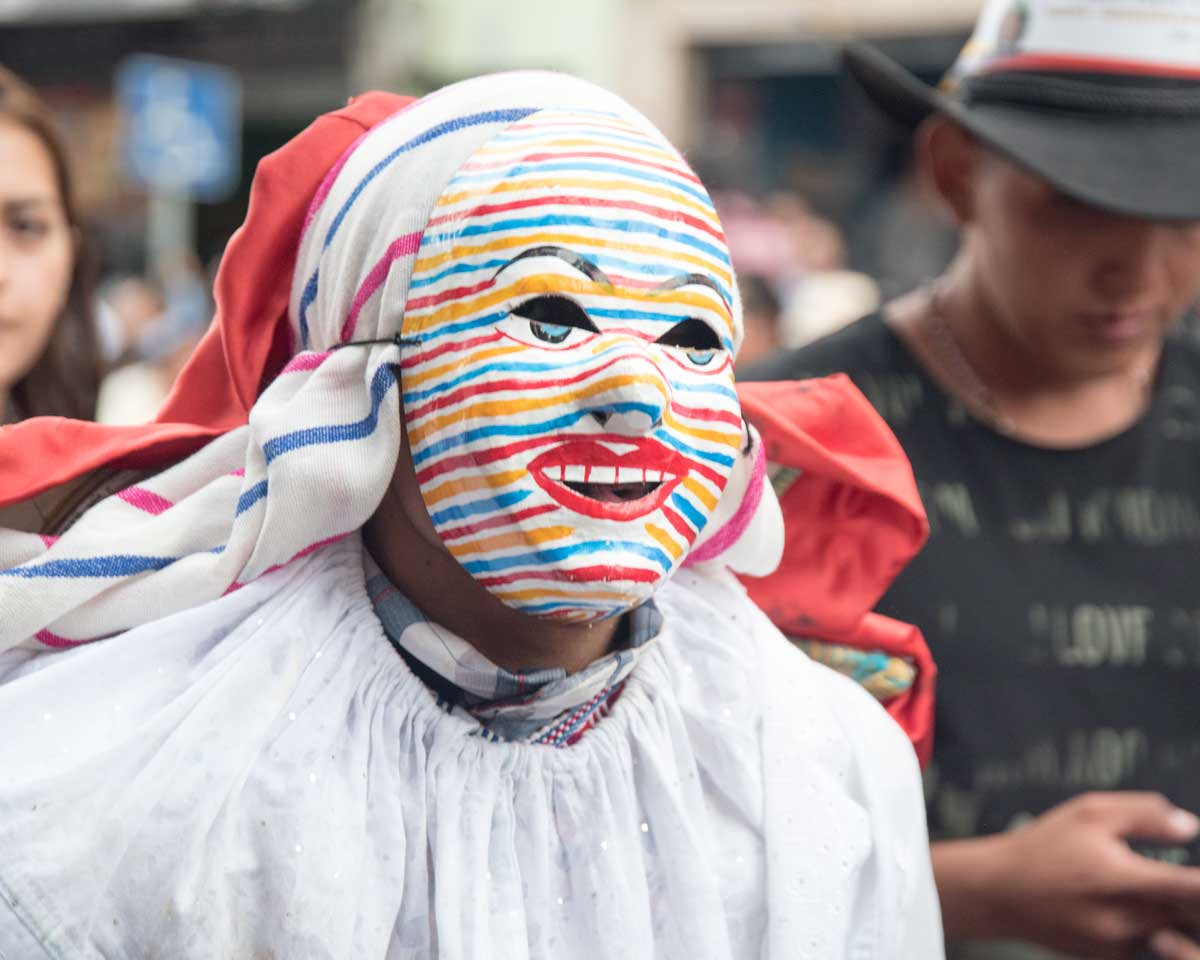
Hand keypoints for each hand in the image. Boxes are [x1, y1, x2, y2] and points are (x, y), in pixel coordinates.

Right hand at [932, 792, 1199, 959]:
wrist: (998, 892)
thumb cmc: (1042, 846)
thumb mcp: (1088, 812)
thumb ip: (1144, 814)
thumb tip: (1190, 827)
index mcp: (1124, 880)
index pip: (1194, 888)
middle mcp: (1126, 920)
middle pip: (1191, 918)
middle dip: (1193, 899)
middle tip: (1185, 882)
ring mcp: (1119, 945)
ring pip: (1174, 937)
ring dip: (1178, 916)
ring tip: (1166, 896)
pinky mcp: (1108, 958)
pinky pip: (1149, 948)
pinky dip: (1154, 930)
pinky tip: (1136, 910)